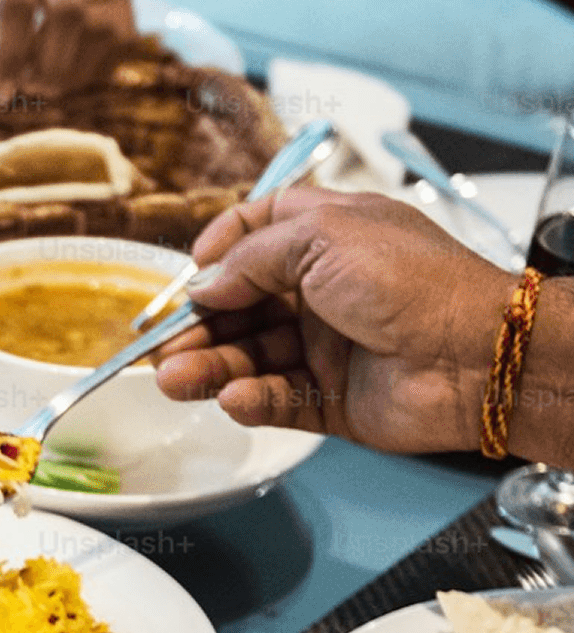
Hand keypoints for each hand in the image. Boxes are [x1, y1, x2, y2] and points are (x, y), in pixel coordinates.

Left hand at [0, 0, 135, 112]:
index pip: (15, 2)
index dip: (11, 55)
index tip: (2, 95)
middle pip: (66, 12)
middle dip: (47, 66)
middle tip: (27, 92)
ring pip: (99, 26)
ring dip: (73, 71)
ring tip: (45, 84)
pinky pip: (121, 34)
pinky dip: (99, 66)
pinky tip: (72, 72)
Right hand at [153, 189, 513, 455]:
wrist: (473, 354)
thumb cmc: (413, 283)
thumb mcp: (321, 239)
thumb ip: (251, 260)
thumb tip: (203, 283)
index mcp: (329, 236)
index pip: (260, 232)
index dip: (219, 251)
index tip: (188, 275)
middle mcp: (326, 290)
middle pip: (242, 306)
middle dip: (199, 325)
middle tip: (160, 346)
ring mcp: (328, 346)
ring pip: (252, 358)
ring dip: (211, 368)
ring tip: (175, 381)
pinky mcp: (333, 398)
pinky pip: (279, 400)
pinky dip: (252, 400)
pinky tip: (233, 400)